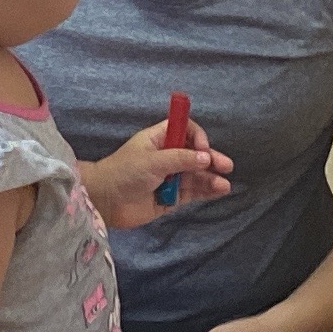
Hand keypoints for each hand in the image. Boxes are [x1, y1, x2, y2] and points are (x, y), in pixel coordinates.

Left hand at [85, 118, 233, 228]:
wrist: (105, 201)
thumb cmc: (125, 172)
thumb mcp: (153, 161)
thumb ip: (181, 159)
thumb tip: (206, 157)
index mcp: (159, 140)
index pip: (185, 130)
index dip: (197, 137)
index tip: (203, 148)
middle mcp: (166, 157)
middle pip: (195, 154)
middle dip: (211, 159)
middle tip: (226, 166)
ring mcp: (169, 177)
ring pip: (196, 175)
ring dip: (210, 178)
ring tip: (224, 186)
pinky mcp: (170, 197)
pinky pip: (191, 192)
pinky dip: (205, 192)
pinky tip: (218, 191)